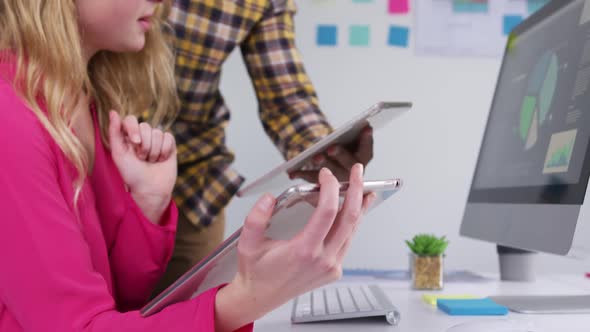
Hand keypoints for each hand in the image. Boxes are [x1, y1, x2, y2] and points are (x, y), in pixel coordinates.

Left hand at [108, 111, 176, 223]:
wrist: (150, 189)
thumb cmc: (131, 174)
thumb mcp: (118, 154)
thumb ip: (114, 132)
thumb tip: (113, 111)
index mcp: (128, 136)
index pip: (131, 119)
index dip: (134, 129)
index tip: (135, 142)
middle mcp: (142, 135)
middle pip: (146, 126)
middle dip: (145, 145)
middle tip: (142, 159)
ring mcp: (156, 140)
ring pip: (158, 132)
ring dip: (154, 150)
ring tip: (151, 161)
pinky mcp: (169, 144)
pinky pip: (169, 137)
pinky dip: (165, 150)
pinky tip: (161, 160)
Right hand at [214, 164, 376, 330]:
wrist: (259, 297)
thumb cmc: (255, 271)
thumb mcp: (248, 243)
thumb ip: (256, 218)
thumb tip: (269, 197)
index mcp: (303, 251)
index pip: (327, 212)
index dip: (331, 188)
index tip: (326, 175)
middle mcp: (322, 260)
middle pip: (349, 219)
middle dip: (357, 191)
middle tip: (358, 172)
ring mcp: (331, 267)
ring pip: (353, 231)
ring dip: (360, 207)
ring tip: (364, 188)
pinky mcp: (333, 270)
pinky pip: (347, 241)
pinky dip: (353, 223)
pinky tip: (355, 212)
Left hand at [289, 125, 372, 181]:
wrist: (329, 165)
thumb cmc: (339, 148)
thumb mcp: (347, 139)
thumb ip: (355, 134)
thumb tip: (365, 125)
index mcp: (361, 160)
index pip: (367, 151)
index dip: (367, 140)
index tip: (366, 127)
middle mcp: (351, 172)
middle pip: (348, 163)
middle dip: (340, 154)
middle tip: (331, 147)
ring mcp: (337, 180)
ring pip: (331, 173)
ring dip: (323, 165)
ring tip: (315, 157)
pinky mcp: (322, 185)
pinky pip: (312, 179)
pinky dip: (301, 174)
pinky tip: (292, 172)